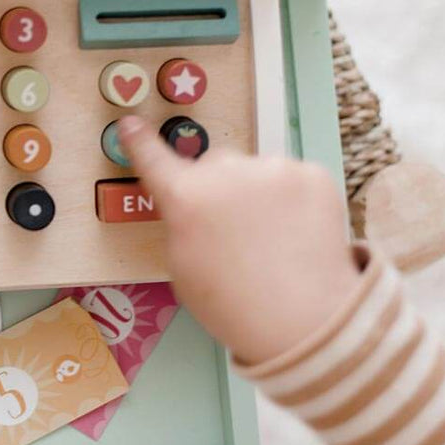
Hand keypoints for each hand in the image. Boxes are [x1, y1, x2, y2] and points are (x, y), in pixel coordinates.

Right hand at [117, 116, 361, 363]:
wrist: (304, 321)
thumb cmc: (231, 305)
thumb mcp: (182, 267)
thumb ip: (182, 224)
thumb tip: (194, 207)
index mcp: (185, 198)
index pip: (154, 159)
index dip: (140, 141)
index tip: (131, 122)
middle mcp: (225, 172)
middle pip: (215, 164)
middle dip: (218, 185)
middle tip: (233, 228)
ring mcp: (273, 168)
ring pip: (257, 171)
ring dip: (259, 192)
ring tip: (273, 238)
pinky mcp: (313, 174)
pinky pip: (293, 178)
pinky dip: (294, 199)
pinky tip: (298, 233)